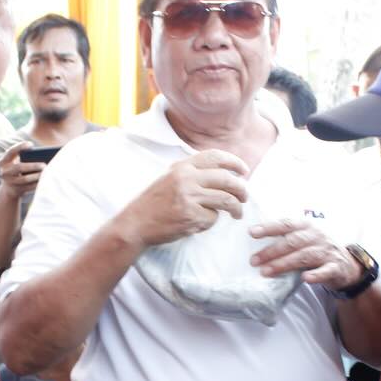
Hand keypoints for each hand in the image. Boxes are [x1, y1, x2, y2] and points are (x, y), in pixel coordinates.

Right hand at [0, 141, 46, 197]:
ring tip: (46, 173)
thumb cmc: (17, 170)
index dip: (20, 147)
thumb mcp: (16, 161)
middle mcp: (4, 171)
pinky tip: (45, 180)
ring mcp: (9, 182)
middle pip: (19, 167)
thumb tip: (42, 154)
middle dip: (32, 166)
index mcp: (4, 161)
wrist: (10, 188)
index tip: (31, 145)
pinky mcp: (16, 190)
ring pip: (24, 179)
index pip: (10, 152)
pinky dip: (37, 184)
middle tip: (44, 165)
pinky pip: (28, 187)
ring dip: (36, 176)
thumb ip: (24, 156)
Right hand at [116, 150, 248, 246]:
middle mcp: (187, 178)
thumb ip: (193, 173)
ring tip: (237, 213)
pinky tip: (200, 223)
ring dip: (236, 208)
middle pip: (227, 180)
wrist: (135, 223)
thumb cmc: (154, 203)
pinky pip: (212, 218)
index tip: (244, 171)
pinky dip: (211, 222)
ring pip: (226, 200)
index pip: (215, 157)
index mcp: (182, 166)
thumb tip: (224, 175)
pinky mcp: (190, 216)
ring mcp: (189, 197)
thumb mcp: (170, 178)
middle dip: (242, 190)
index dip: (234, 162)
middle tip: (244, 198)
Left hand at [248, 219, 359, 289]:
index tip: (252, 233)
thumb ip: (286, 239)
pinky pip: (325, 271)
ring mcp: (326, 252)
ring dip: (284, 264)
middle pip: (292, 242)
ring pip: (304, 256)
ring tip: (267, 272)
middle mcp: (316, 237)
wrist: (346, 264)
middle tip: (254, 261)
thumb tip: (256, 245)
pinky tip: (305, 278)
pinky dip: (316, 275)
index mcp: (306, 227)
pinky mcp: (335, 267)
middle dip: (272, 251)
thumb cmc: (317, 250)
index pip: (286, 224)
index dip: (269, 228)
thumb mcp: (304, 239)